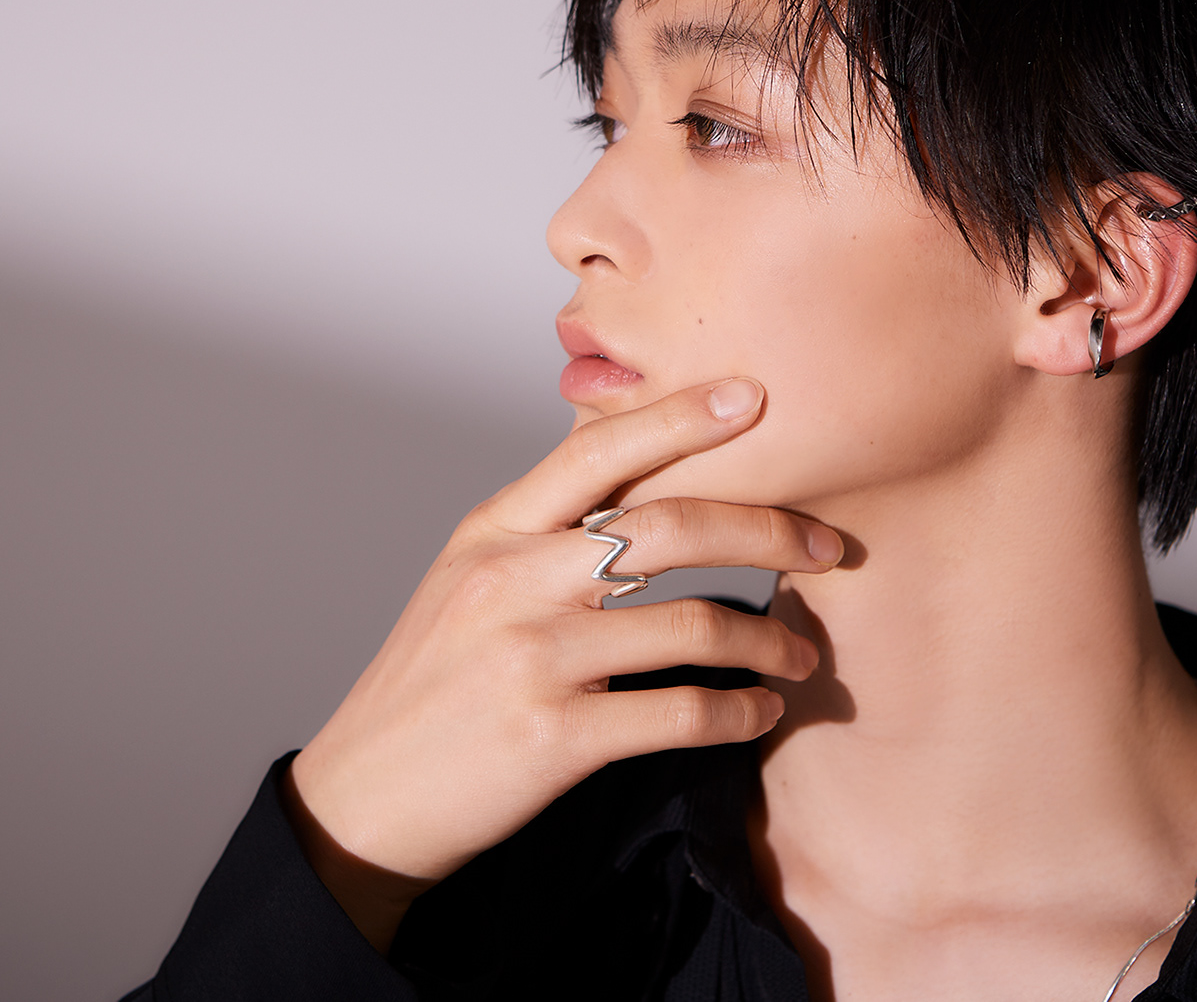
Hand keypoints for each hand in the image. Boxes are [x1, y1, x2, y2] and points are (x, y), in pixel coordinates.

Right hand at [285, 378, 839, 948]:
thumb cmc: (432, 681)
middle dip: (769, 530)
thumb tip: (625, 456)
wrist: (366, 798)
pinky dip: (738, 712)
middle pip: (670, 526)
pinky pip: (680, 712)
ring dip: (770, 639)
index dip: (683, 418)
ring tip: (803, 655)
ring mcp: (534, 657)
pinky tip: (761, 713)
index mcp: (493, 530)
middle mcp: (513, 579)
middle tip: (830, 545)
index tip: (755, 398)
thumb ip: (542, 524)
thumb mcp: (466, 577)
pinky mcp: (555, 736)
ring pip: (693, 625)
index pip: (601, 451)